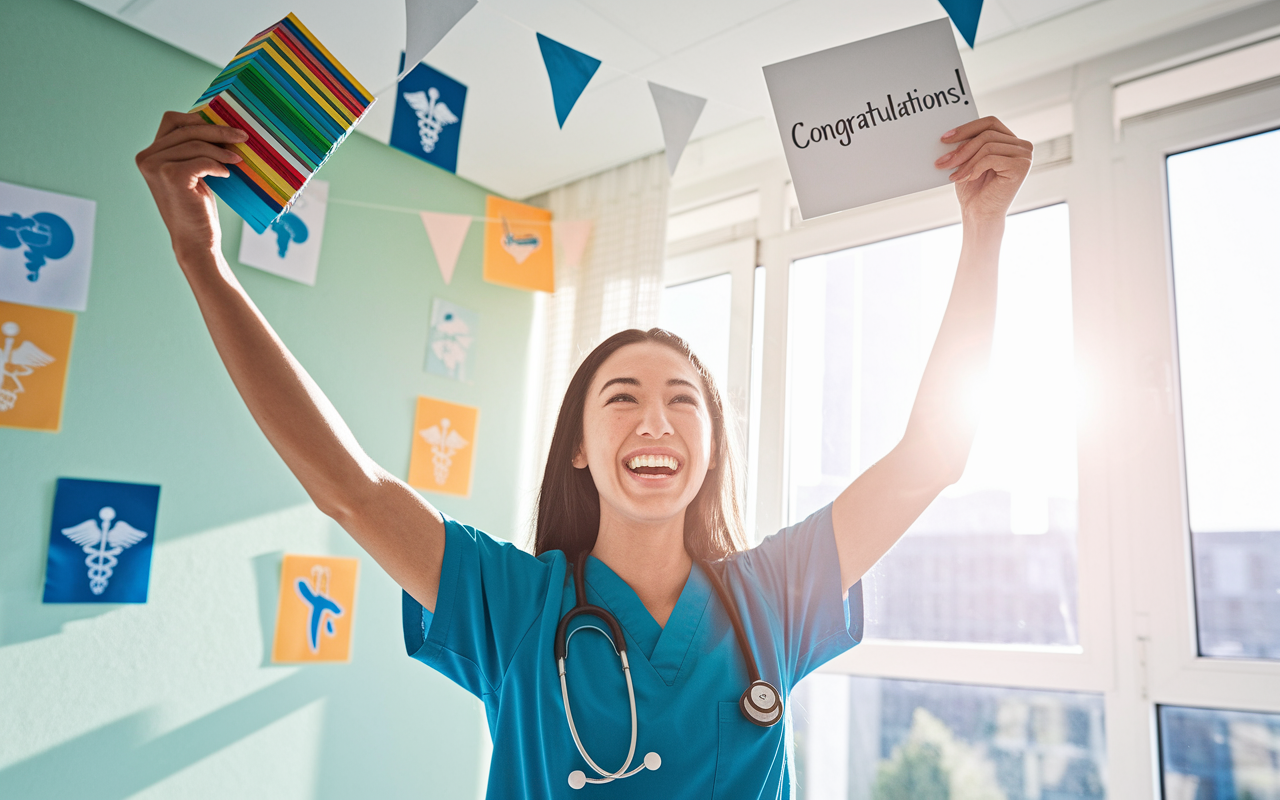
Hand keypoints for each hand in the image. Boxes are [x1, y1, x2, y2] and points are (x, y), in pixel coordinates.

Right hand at [135, 111, 246, 259]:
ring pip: (196, 144)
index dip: (198, 118)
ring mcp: (156, 167)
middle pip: (187, 130)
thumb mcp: (193, 173)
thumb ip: (193, 150)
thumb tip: (217, 122)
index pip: (172, 121)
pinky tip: (226, 175)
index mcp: (150, 154)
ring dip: (222, 150)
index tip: (224, 124)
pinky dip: (218, 166)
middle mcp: (147, 158)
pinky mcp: (171, 176)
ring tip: (238, 160)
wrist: (196, 241)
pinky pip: (202, 160)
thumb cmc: (197, 208)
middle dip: (218, 131)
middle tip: (243, 137)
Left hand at [935, 117, 1032, 223]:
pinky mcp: (1021, 166)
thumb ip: (967, 144)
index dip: (966, 128)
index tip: (945, 138)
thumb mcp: (967, 161)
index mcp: (1010, 141)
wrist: (980, 215)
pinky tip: (967, 179)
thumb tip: (951, 132)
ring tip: (953, 175)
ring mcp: (1024, 155)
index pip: (990, 123)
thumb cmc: (974, 191)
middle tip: (942, 162)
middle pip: (987, 133)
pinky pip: (990, 157)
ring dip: (965, 160)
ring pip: (987, 145)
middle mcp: (1022, 146)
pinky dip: (974, 168)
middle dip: (961, 148)